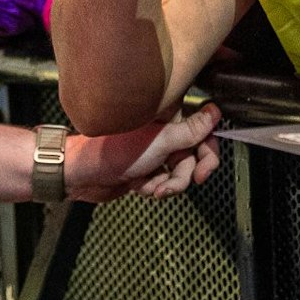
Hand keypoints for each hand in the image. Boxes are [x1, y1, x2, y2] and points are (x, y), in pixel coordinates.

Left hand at [66, 104, 223, 201]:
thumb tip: (215, 112)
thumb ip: (191, 130)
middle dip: (184, 175)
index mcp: (167, 118)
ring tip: (151, 186)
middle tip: (176, 185)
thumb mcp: (160, 142)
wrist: (83, 175)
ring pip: (178, 173)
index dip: (207, 153)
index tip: (205, 170)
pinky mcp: (145, 168)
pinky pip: (163, 181)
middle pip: (192, 156)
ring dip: (167, 184)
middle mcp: (162, 133)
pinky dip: (154, 187)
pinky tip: (139, 185)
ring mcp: (153, 152)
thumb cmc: (113, 152)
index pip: (202, 132)